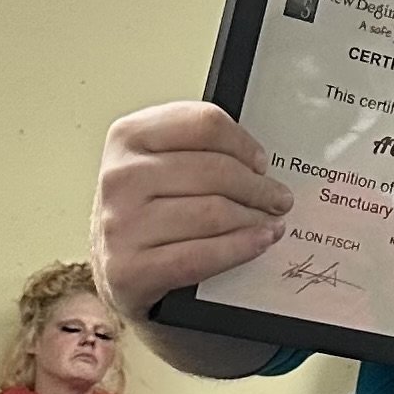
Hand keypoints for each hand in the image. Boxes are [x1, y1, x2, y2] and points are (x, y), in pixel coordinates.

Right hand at [93, 102, 295, 319]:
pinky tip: (259, 241)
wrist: (114, 267)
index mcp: (129, 136)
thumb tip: (261, 163)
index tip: (261, 162)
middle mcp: (120, 176)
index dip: (244, 143)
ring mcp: (121, 223)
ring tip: (270, 221)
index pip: (205, 124)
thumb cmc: (148, 208)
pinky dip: (240, 247)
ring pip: (213, 213)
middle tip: (279, 198)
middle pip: (216, 171)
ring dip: (254, 219)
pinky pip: (201, 255)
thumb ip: (202, 150)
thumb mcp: (161, 163)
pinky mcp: (129, 268)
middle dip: (259, 187)